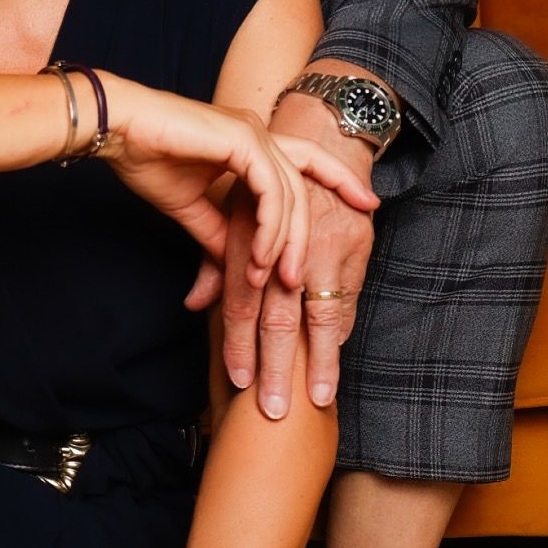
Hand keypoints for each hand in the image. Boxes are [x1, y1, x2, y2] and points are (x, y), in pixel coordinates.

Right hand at [97, 74, 377, 291]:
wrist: (116, 132)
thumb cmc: (146, 159)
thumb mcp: (192, 208)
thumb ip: (220, 233)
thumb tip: (236, 266)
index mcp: (251, 142)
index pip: (307, 162)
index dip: (339, 180)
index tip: (366, 206)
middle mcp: (258, 133)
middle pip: (308, 182)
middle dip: (313, 231)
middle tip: (305, 278)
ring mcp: (253, 133)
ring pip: (292, 193)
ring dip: (285, 243)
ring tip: (277, 281)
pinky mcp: (241, 141)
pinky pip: (271, 192)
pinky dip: (269, 229)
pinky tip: (259, 258)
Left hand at [234, 86, 378, 416]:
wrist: (319, 136)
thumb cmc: (267, 182)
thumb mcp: (232, 212)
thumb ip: (215, 262)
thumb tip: (193, 304)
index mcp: (247, 238)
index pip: (239, 302)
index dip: (237, 345)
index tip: (239, 384)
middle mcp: (283, 246)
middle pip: (278, 317)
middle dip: (277, 367)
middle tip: (274, 411)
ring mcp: (322, 249)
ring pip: (319, 315)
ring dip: (318, 361)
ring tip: (315, 398)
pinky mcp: (353, 247)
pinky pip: (346, 299)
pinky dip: (339, 332)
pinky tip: (333, 362)